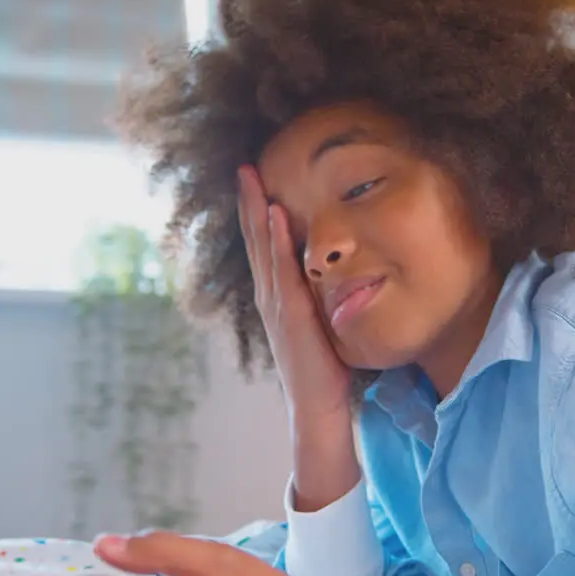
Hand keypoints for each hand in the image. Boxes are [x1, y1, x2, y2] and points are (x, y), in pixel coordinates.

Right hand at [238, 165, 351, 424]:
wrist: (317, 408)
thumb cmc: (323, 370)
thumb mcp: (320, 324)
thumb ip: (318, 299)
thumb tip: (332, 274)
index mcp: (277, 298)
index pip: (264, 246)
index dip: (257, 213)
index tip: (253, 179)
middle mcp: (270, 297)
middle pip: (256, 240)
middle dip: (249, 203)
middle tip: (242, 167)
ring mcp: (278, 306)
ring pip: (264, 249)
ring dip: (257, 212)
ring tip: (251, 179)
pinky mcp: (292, 316)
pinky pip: (283, 271)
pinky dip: (278, 241)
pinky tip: (277, 215)